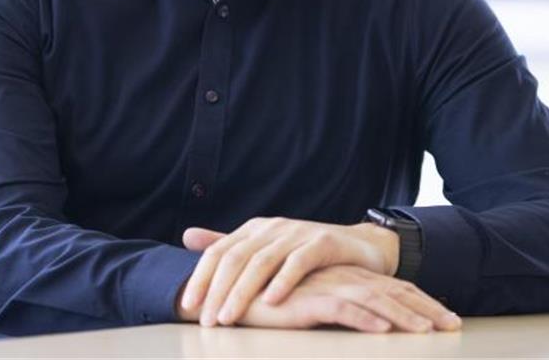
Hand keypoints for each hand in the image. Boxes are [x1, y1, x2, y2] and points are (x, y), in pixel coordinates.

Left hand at [179, 217, 400, 326]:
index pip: (219, 252)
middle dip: (217, 290)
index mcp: (255, 229)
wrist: (361, 248)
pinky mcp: (323, 242)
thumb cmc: (309, 255)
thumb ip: (230, 245)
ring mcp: (298, 232)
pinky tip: (272, 302)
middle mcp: (273, 227)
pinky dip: (283, 282)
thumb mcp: (266, 249)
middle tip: (207, 320)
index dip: (200, 277)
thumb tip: (187, 236)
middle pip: (236, 258)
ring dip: (242, 292)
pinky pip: (299, 262)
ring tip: (229, 317)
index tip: (187, 305)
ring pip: (262, 261)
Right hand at [232, 264, 460, 332]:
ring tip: (429, 332)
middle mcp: (342, 278)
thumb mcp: (312, 303)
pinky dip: (365, 318)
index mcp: (346, 277)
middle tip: (454, 325)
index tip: (446, 317)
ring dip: (404, 317)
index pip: (391, 288)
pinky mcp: (307, 300)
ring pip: (374, 301)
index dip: (420, 301)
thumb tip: (370, 316)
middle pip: (392, 293)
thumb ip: (336, 304)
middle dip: (425, 310)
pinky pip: (342, 309)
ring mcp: (326, 287)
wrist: (234, 293)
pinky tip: (383, 329)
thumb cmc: (274, 300)